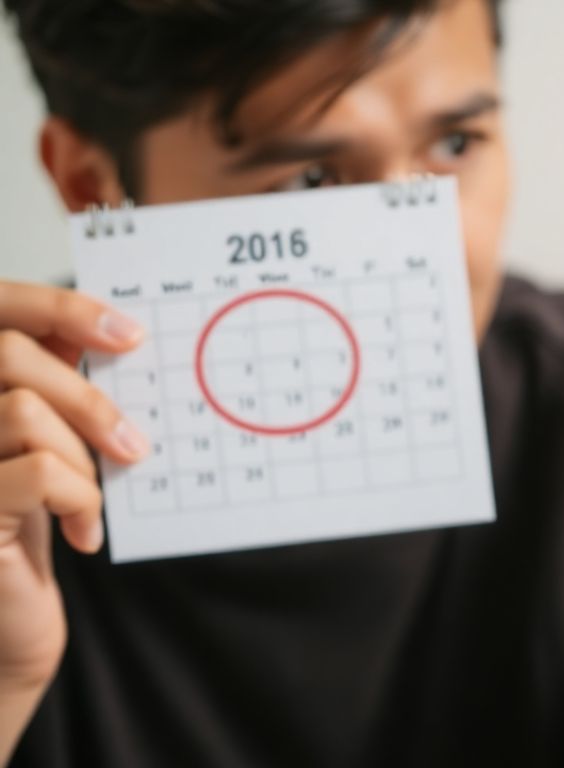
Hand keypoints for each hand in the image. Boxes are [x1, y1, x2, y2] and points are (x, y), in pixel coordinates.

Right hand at [0, 282, 146, 690]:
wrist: (11, 623)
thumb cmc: (25, 524)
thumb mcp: (42, 441)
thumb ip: (52, 381)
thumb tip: (107, 328)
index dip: (57, 307)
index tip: (128, 336)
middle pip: (8, 353)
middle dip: (86, 399)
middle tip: (130, 447)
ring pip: (23, 409)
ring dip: (81, 457)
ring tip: (89, 499)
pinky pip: (38, 471)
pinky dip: (78, 497)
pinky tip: (81, 531)